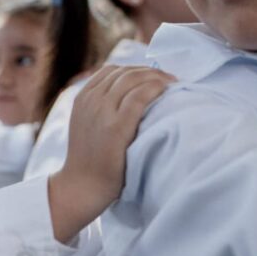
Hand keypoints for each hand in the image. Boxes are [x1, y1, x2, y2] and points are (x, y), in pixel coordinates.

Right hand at [48, 65, 174, 242]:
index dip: (136, 70)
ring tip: (174, 84)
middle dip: (151, 72)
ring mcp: (102, 113)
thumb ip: (100, 107)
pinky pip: (139, 97)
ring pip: (133, 80)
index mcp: (82, 98)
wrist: (82, 185)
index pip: (112, 70)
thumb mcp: (86, 124)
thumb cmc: (90, 159)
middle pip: (125, 73)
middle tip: (170, 80)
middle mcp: (91, 100)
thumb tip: (129, 94)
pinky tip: (167, 92)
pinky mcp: (116, 127)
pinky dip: (155, 89)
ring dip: (157, 77)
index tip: (154, 77)